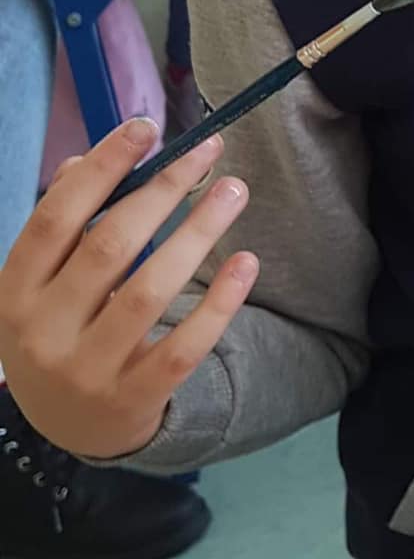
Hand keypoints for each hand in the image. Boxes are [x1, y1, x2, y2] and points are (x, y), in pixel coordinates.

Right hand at [0, 120, 258, 461]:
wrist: (67, 431)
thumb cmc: (59, 333)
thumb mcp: (40, 287)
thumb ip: (61, 227)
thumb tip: (82, 162)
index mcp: (15, 291)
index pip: (56, 217)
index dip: (101, 168)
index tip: (147, 128)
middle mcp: (44, 330)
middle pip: (109, 246)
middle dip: (163, 190)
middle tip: (210, 151)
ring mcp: (88, 369)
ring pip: (150, 291)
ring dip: (198, 233)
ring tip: (234, 190)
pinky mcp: (134, 399)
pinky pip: (184, 346)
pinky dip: (218, 302)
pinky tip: (245, 261)